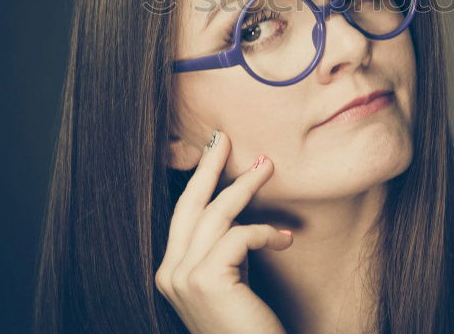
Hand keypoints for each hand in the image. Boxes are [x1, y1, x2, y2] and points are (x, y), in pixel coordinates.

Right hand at [155, 131, 293, 333]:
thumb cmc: (249, 322)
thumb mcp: (231, 277)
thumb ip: (224, 247)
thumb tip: (236, 202)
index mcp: (171, 271)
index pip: (183, 214)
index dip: (198, 179)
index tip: (213, 150)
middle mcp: (169, 273)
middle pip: (190, 204)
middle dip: (207, 166)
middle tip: (225, 136)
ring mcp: (183, 277)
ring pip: (216, 214)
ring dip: (245, 185)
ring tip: (268, 166)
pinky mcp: (206, 280)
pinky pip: (238, 236)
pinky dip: (264, 232)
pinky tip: (284, 241)